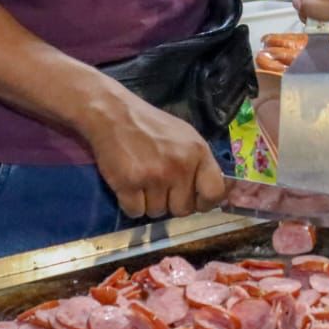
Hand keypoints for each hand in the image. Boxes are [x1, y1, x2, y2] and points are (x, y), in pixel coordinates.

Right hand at [77, 79, 226, 218]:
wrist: (114, 114)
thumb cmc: (151, 126)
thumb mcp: (186, 136)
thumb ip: (200, 163)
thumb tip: (212, 193)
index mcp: (198, 152)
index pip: (215, 192)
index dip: (206, 203)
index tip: (195, 201)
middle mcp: (180, 166)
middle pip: (183, 209)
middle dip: (172, 203)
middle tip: (161, 187)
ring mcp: (154, 176)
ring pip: (157, 213)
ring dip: (149, 203)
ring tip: (143, 181)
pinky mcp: (128, 183)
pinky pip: (135, 213)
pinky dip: (131, 205)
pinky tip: (129, 186)